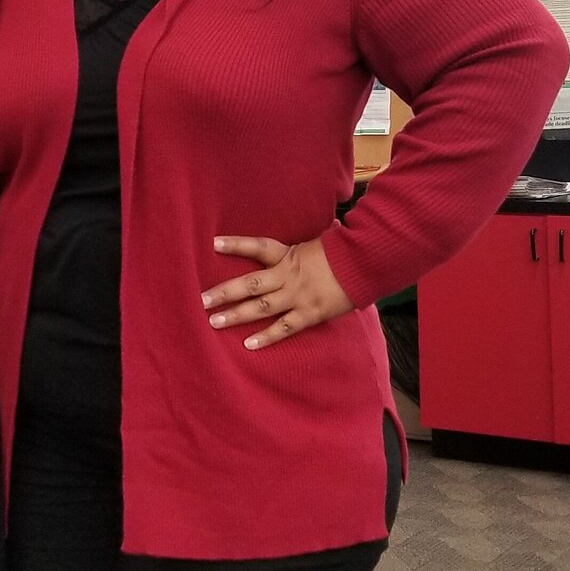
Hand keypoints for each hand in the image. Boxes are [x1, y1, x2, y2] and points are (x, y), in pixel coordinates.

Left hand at [201, 236, 353, 349]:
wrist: (367, 266)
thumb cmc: (344, 253)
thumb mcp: (320, 242)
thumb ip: (304, 243)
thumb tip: (315, 225)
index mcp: (289, 255)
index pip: (258, 247)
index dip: (236, 244)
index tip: (214, 243)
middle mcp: (288, 276)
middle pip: (250, 283)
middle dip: (224, 292)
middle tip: (202, 300)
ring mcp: (298, 296)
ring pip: (261, 307)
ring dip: (236, 315)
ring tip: (214, 322)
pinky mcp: (309, 314)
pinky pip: (284, 328)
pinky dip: (266, 337)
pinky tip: (248, 344)